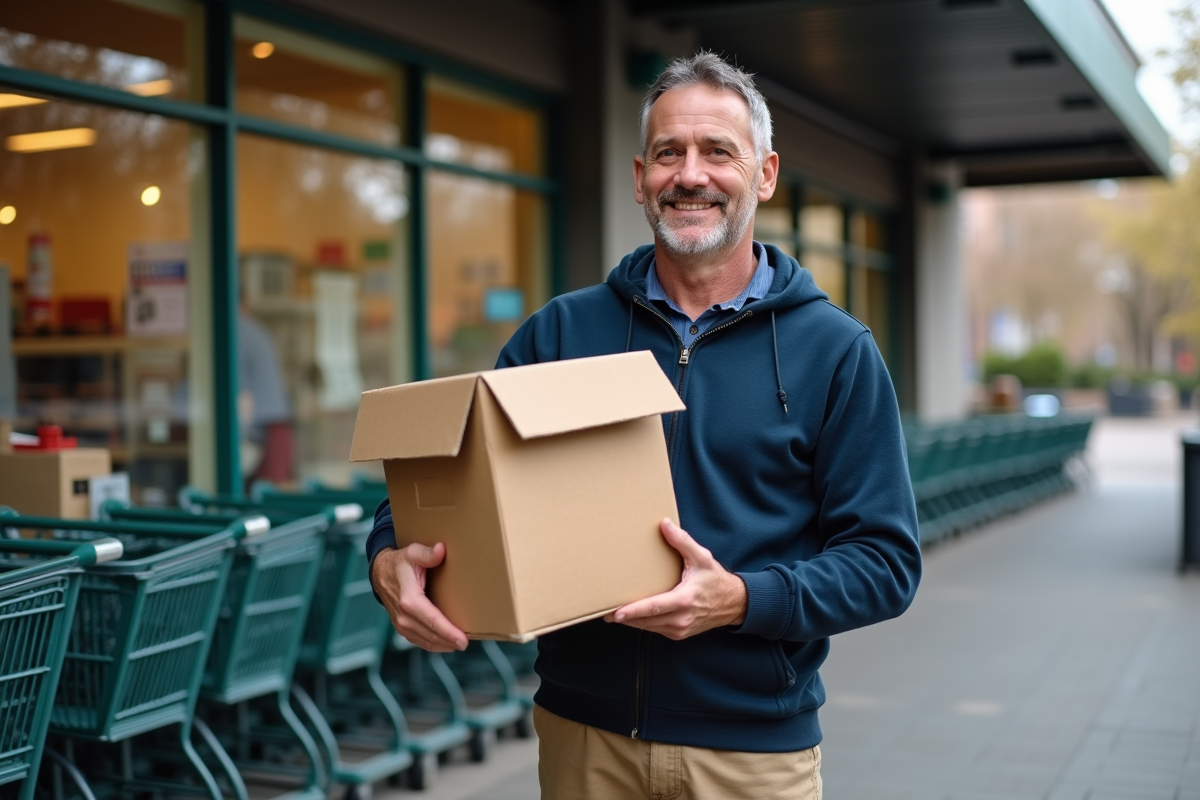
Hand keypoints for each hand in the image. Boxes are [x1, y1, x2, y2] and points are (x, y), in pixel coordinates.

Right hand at [371, 543, 467, 651]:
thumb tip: (441, 550)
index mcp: (408, 600)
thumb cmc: (400, 562)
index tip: (463, 640)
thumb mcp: (413, 552)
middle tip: (467, 644)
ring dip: (443, 645)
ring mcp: (401, 623)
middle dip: (450, 641)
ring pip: (425, 641)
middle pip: (431, 634)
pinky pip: (419, 641)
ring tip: (459, 644)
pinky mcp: (401, 627)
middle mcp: (403, 615)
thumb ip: (427, 553)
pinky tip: (445, 644)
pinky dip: (433, 644)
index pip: (432, 621)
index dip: (449, 632)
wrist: (380, 572)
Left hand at [604, 518, 746, 639]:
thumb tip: (664, 524)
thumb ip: (682, 541)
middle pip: (646, 621)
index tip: (616, 613)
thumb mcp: (702, 557)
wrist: (734, 604)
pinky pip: (655, 629)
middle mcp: (681, 618)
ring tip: (613, 613)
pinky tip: (632, 615)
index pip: (654, 607)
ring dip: (631, 621)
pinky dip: (643, 623)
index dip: (633, 611)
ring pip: (648, 627)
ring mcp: (679, 629)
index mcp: (685, 600)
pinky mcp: (678, 633)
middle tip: (604, 611)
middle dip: (624, 617)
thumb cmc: (716, 581)